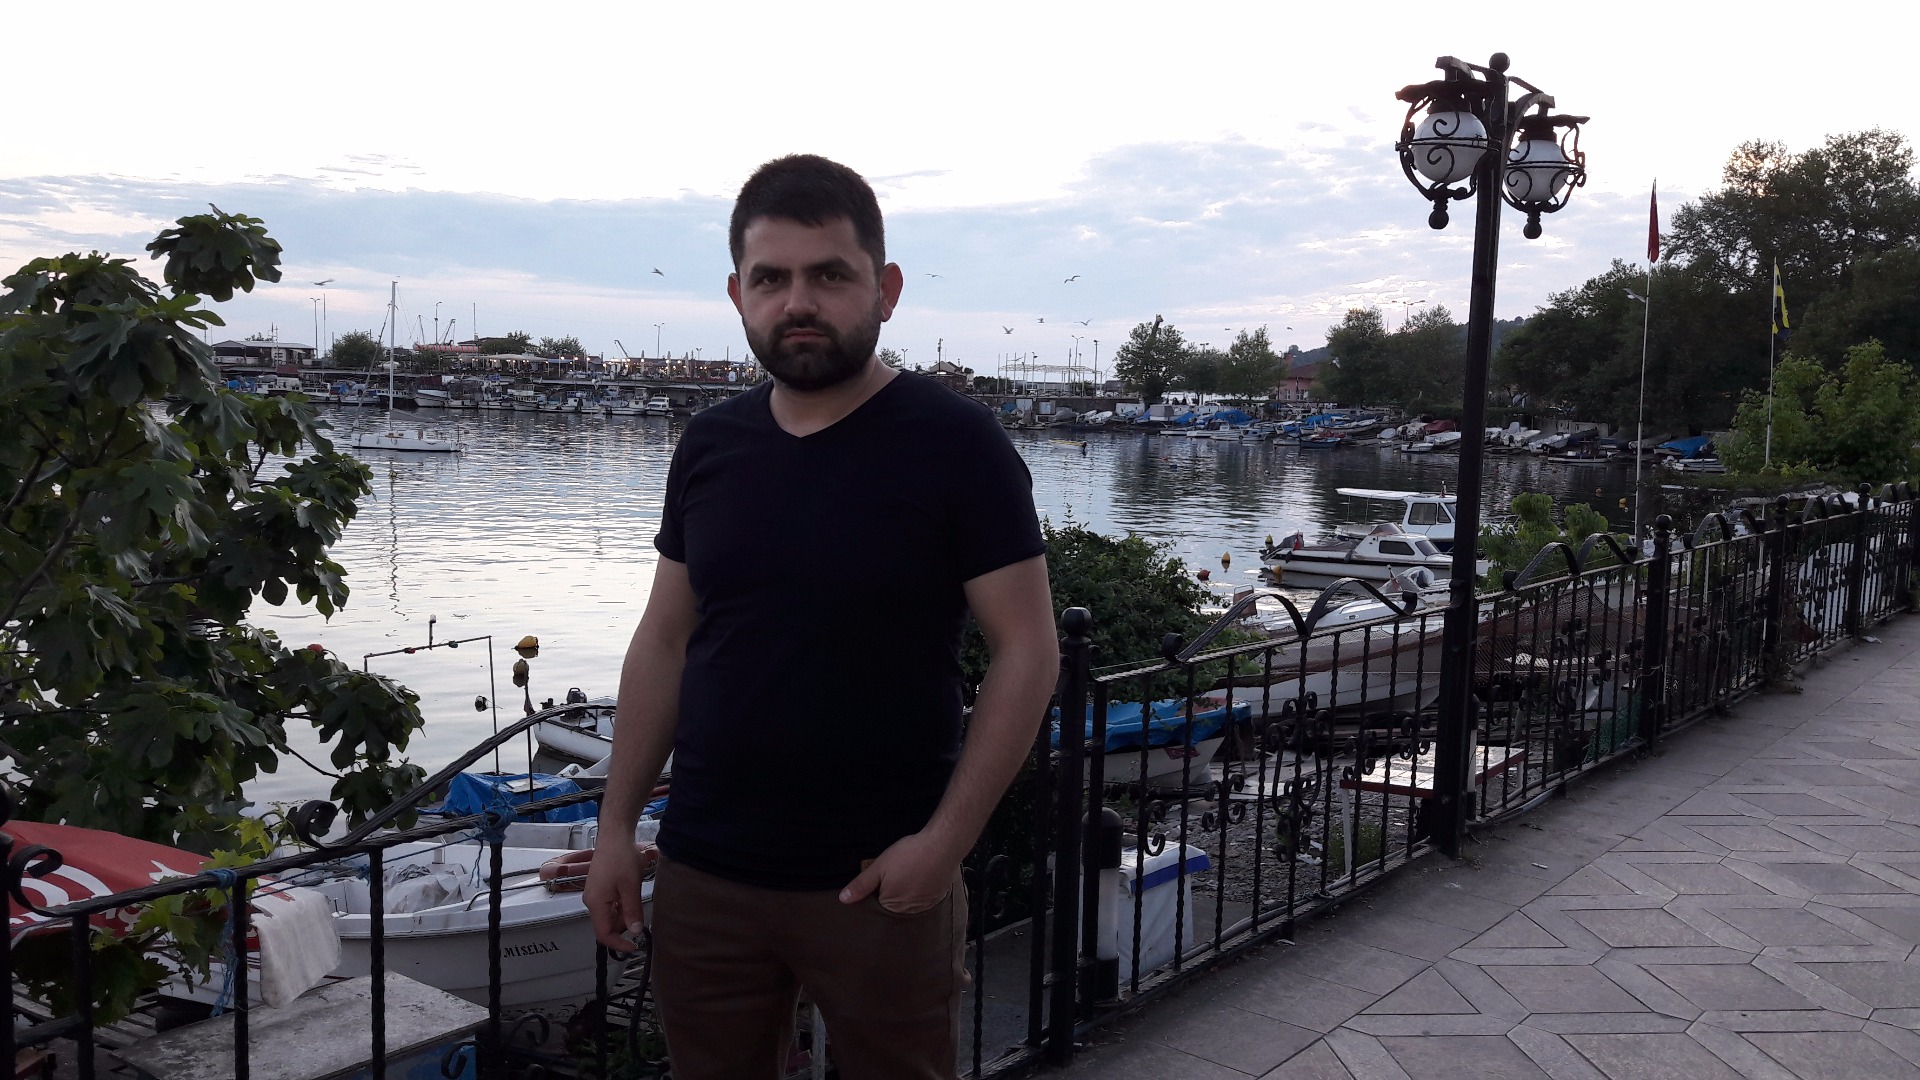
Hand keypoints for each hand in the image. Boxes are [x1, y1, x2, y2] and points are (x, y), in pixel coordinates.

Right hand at [584, 839, 658, 951]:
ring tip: (635, 897)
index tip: (634, 947)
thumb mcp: (631, 887)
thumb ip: (632, 911)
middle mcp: (591, 901)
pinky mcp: (600, 889)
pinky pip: (610, 905)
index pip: (603, 934)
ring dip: (625, 914)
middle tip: (640, 915)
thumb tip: (635, 932)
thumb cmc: (621, 857)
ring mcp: (595, 895)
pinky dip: (622, 905)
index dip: (618, 944)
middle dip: (625, 925)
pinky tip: (630, 893)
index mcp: (596, 903)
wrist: (615, 836)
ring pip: (610, 915)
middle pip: (607, 925)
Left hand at [838, 831, 958, 914]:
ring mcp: (923, 907)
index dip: (876, 891)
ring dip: (906, 893)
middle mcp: (907, 911)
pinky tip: (920, 877)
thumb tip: (844, 900)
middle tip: (896, 873)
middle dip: (891, 893)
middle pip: (892, 907)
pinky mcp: (936, 899)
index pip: (876, 906)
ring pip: (908, 904)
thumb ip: (861, 885)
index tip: (880, 878)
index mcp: (890, 905)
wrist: (941, 847)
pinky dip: (920, 891)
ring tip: (909, 873)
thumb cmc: (909, 855)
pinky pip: (922, 900)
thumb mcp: (879, 866)